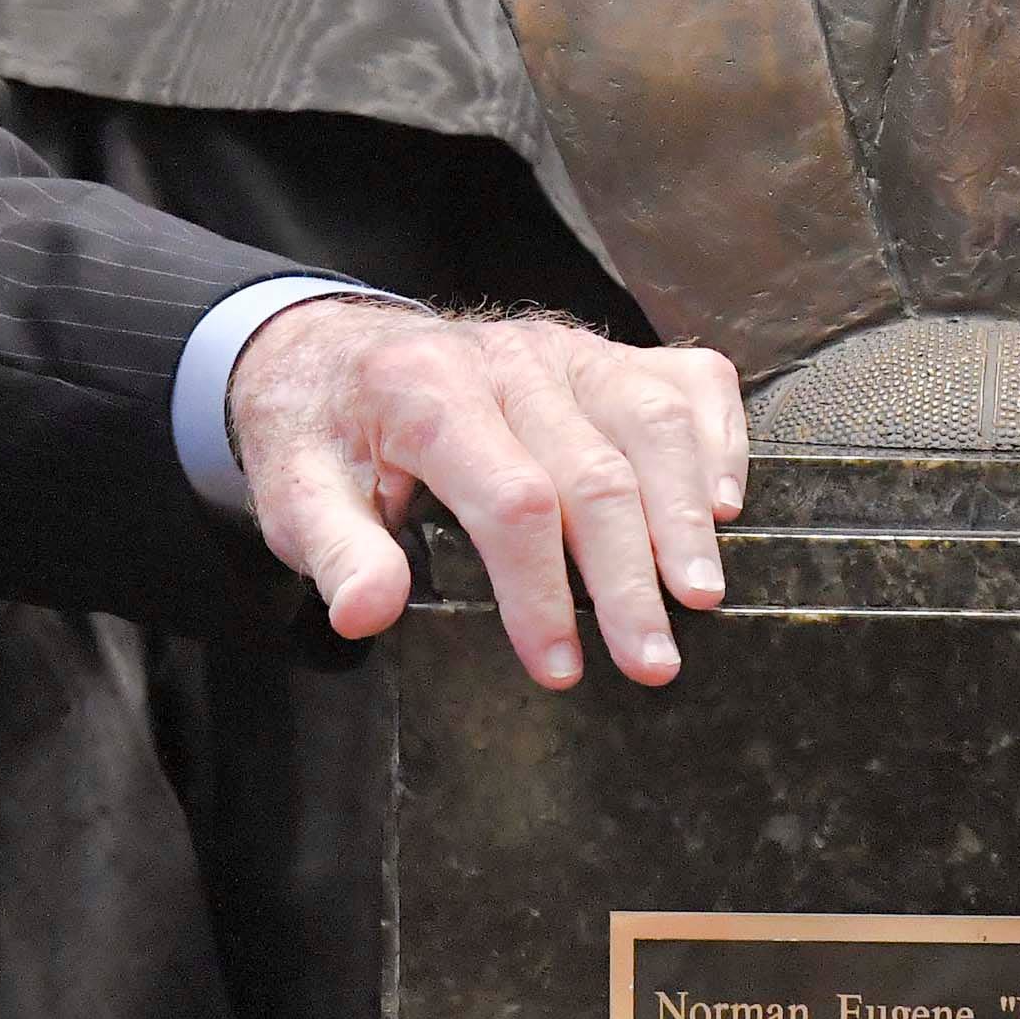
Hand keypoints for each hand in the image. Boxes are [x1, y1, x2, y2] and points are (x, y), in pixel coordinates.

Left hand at [228, 298, 744, 686]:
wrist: (337, 355)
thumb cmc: (326, 435)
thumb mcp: (295, 492)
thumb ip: (334, 550)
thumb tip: (366, 612)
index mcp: (425, 391)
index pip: (511, 498)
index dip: (541, 589)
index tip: (558, 668)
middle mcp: (508, 359)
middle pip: (594, 472)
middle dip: (628, 578)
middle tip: (652, 664)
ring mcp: (566, 350)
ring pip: (653, 424)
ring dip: (684, 516)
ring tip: (702, 598)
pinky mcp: (606, 353)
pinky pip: (687, 382)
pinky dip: (718, 440)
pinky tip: (725, 508)